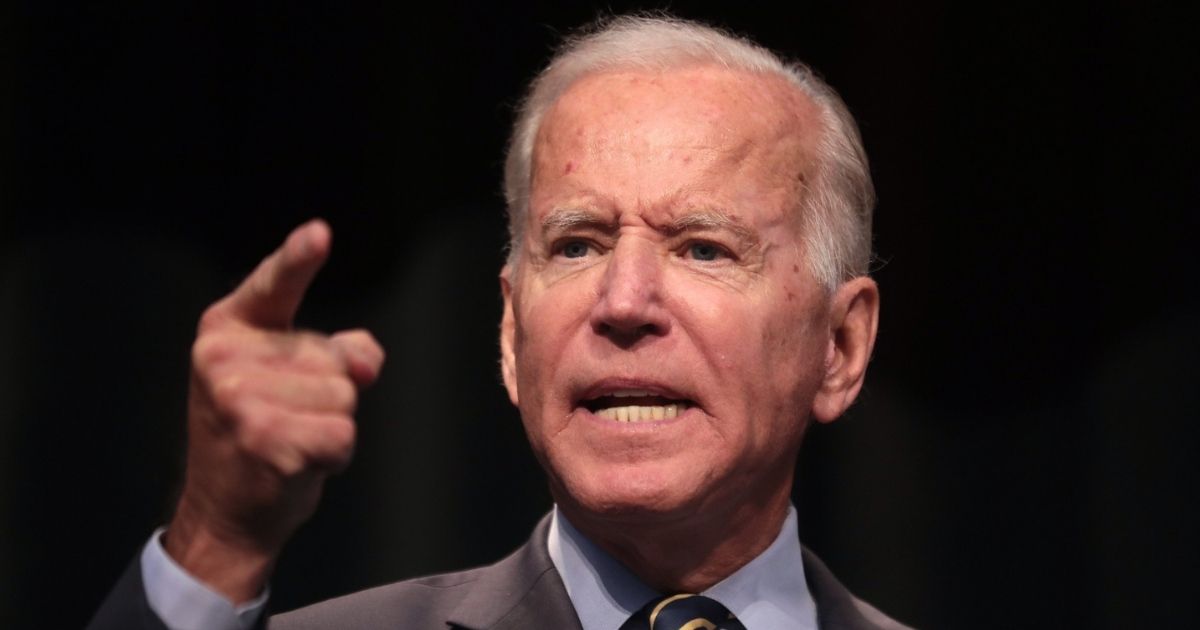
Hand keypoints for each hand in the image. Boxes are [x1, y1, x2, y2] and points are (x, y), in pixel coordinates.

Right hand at [164, 220, 384, 601]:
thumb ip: (331, 351)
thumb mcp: (285, 379)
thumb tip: (364, 359)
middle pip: (334, 357)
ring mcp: (241, 399)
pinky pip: (342, 434)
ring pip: (344, 396)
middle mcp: (225, 359)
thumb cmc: (258, 435)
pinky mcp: (265, 439)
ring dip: (332, 426)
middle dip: (329, 394)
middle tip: (287, 420)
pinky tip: (298, 464)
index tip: (320, 233)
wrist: (223, 512)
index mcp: (227, 330)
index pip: (272, 284)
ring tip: (290, 440)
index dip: (298, 258)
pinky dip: (335, 456)